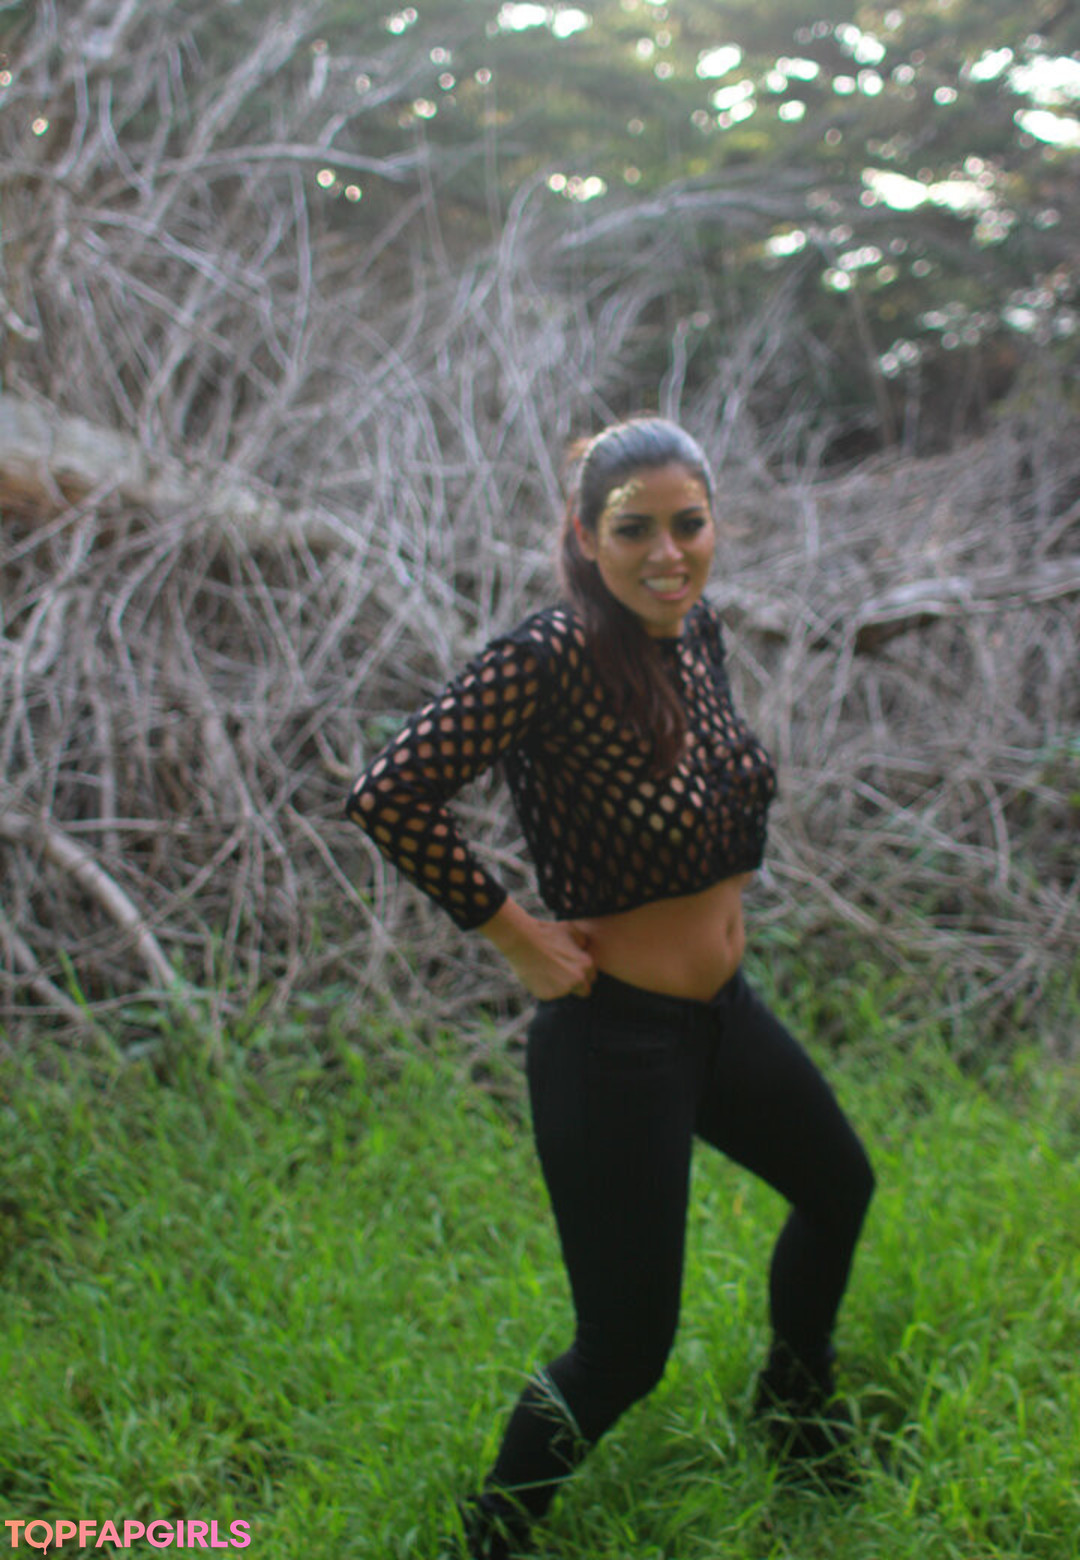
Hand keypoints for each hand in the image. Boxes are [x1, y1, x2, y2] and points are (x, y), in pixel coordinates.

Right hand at [478, 900, 596, 999]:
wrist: (523, 940)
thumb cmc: (547, 932)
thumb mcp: (570, 930)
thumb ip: (583, 941)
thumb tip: (584, 948)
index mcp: (586, 965)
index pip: (592, 977)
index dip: (583, 973)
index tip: (572, 968)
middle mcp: (578, 980)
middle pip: (584, 991)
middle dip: (576, 985)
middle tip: (562, 975)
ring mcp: (562, 989)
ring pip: (564, 992)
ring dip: (558, 985)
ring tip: (545, 968)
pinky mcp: (547, 995)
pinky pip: (549, 994)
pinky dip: (544, 987)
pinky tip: (537, 973)